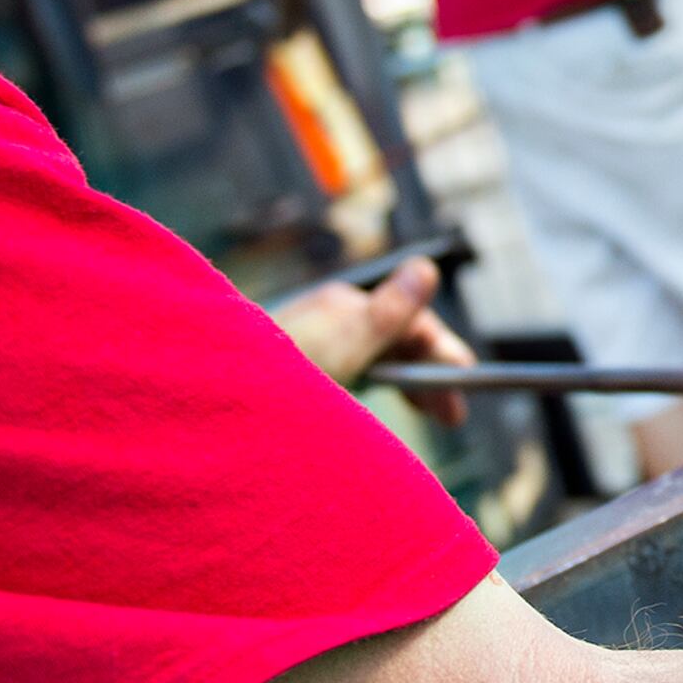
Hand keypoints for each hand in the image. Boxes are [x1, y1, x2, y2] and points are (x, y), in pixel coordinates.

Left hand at [271, 258, 474, 420]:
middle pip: (396, 340)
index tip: (465, 388)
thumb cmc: (279, 372)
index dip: (444, 356)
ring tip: (430, 413)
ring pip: (378, 355)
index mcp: (345, 306)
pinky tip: (379, 404)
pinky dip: (378, 384)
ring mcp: (314, 335)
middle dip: (430, 374)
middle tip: (453, 416)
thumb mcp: (345, 349)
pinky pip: (355, 367)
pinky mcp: (299, 358)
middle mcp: (331, 314)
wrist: (216, 395)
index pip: (413, 325)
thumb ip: (390, 313)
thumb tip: (427, 266)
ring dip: (407, 382)